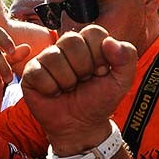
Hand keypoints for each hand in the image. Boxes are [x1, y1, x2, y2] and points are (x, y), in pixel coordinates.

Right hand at [21, 25, 136, 154]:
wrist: (81, 126)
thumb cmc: (99, 101)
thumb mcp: (122, 81)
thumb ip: (127, 57)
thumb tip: (110, 41)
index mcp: (87, 43)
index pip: (93, 32)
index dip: (99, 55)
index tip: (101, 72)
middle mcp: (65, 46)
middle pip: (71, 41)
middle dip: (83, 68)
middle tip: (83, 81)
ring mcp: (46, 58)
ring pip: (54, 58)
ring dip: (67, 81)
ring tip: (69, 88)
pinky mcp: (31, 73)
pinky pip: (39, 74)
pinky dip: (51, 89)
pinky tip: (54, 93)